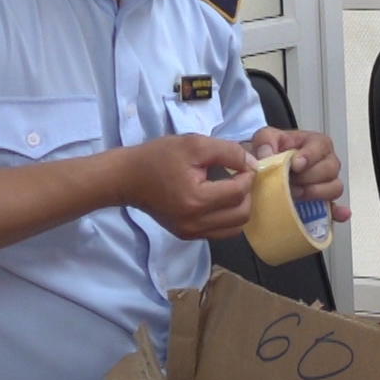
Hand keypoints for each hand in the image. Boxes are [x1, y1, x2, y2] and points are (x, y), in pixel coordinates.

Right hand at [115, 134, 257, 239]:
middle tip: (238, 177)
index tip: (241, 163)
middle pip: (242, 214)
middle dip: (246, 194)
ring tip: (230, 190)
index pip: (239, 192)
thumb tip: (252, 165)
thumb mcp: (195, 144)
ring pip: (234, 228)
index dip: (247, 175)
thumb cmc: (158, 157)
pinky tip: (219, 201)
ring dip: (239, 208)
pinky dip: (227, 218)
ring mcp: (190, 232)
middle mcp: (195, 223)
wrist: (127, 178)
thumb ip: (228, 152)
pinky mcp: (186, 235)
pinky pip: (219, 232)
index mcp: (197, 200)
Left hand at [250, 127, 351, 221]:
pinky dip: (338, 212)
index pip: (321, 147)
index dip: (310, 156)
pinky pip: (336, 208)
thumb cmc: (271, 150)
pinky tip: (339, 215)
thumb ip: (265, 141)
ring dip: (314, 193)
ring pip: (334, 188)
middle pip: (329, 169)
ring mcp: (327, 183)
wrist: (266, 168)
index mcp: (316, 143)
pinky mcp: (323, 201)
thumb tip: (267, 156)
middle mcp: (327, 161)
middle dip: (308, 177)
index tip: (295, 165)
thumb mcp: (264, 138)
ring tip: (295, 194)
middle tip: (289, 182)